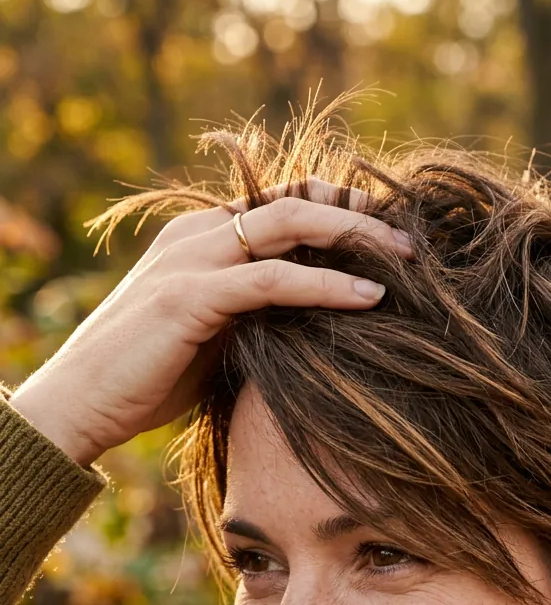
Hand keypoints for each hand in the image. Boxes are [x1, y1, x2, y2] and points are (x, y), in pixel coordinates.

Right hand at [10, 183, 410, 466]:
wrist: (82, 404)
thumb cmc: (149, 376)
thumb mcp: (216, 332)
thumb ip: (258, 311)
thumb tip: (319, 320)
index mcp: (204, 235)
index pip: (285, 201)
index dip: (341, 209)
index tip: (391, 233)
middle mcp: (198, 233)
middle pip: (296, 201)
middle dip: (361, 214)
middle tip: (414, 241)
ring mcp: (191, 259)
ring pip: (289, 225)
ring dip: (356, 237)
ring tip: (408, 260)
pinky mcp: (189, 298)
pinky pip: (272, 280)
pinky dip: (326, 285)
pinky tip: (369, 298)